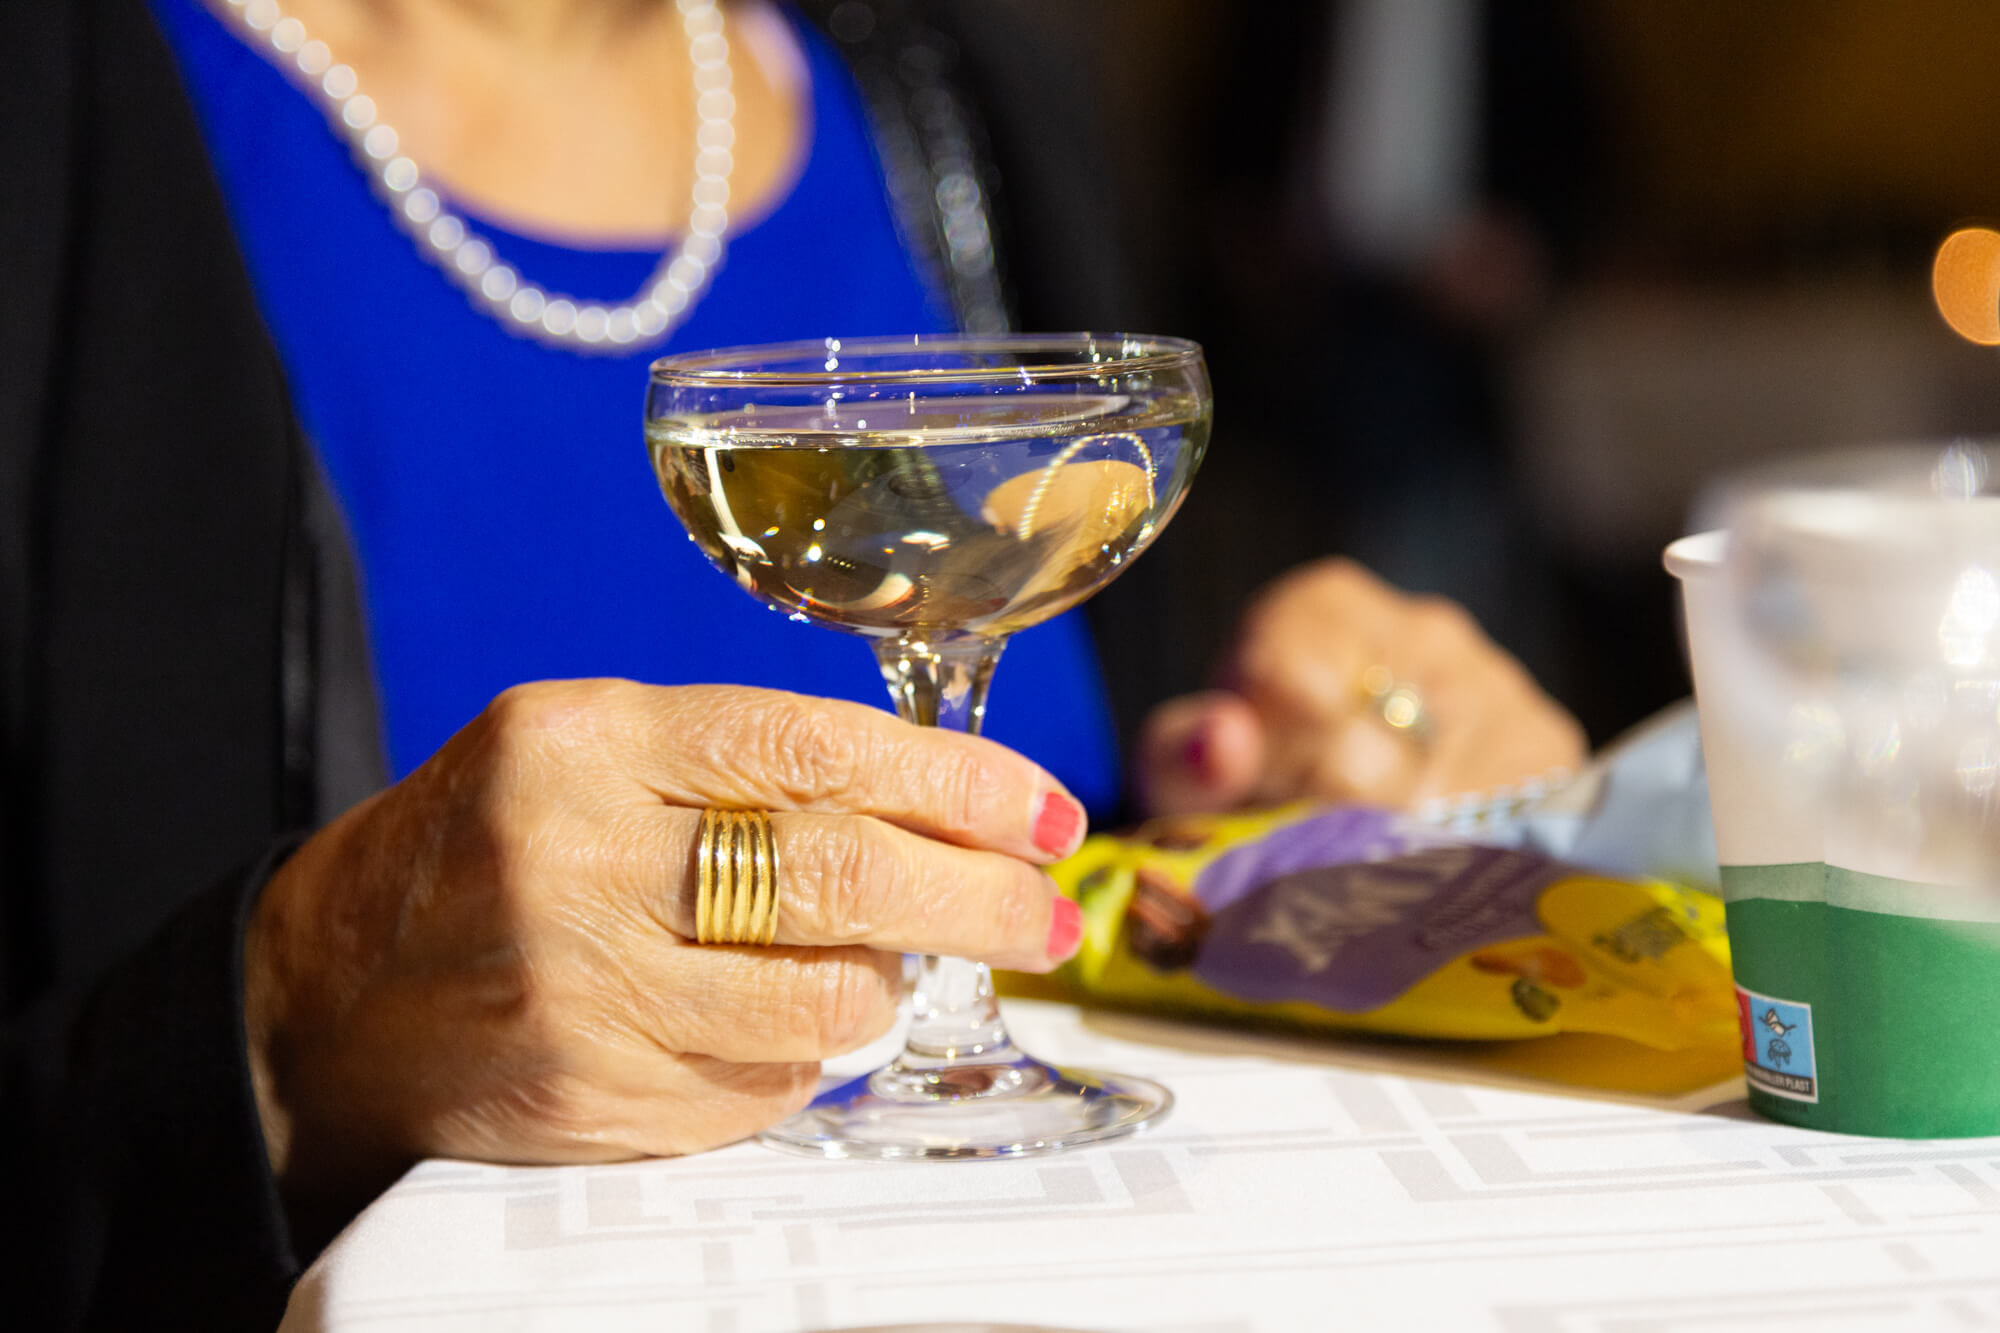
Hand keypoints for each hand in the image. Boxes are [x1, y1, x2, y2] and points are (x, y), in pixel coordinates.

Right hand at [245, 681, 1085, 1209]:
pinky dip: (804, 1057)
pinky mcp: (589, 1097)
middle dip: (979, 895)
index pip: (818, 746)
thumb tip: (934, 806)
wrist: (328, 994)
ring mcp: (581, 990)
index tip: (1041, 810)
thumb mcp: (587, 754)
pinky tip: (781, 1027)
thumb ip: (736, 765)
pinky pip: (766, 1086)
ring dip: (890, 987)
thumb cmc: (488, 851)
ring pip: (824, 1000)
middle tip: (1046, 909)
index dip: (957, 779)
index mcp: (587, 741)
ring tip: (889, 969)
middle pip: (844, 875)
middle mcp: (577, 859)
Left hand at [1135, 558, 1584, 814]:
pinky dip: (1459, 854)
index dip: (1273, 769)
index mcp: (1323, 609)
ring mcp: (1497, 683)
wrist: (1318, 814)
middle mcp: (1424, 627)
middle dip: (1327, 820)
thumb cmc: (1242, 783)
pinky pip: (1506, 819)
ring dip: (1394, 845)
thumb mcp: (1185, 772)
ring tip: (1362, 852)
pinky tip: (1426, 854)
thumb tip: (1222, 741)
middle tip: (1307, 844)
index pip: (1298, 689)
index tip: (1264, 799)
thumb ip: (1187, 753)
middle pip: (1373, 754)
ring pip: (1440, 796)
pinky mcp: (1547, 749)